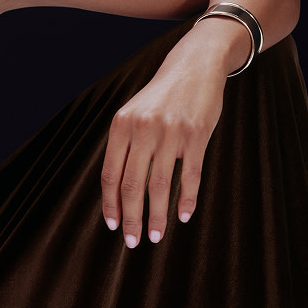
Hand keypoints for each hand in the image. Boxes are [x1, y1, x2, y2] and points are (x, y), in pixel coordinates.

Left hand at [100, 25, 235, 246]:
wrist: (195, 66)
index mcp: (121, 125)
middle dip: (131, 219)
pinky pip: (189, 176)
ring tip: (157, 236)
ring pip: (159, 185)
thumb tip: (119, 191)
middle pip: (132, 185)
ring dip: (157, 216)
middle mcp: (143, 129)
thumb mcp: (135, 114)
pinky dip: (186, 199)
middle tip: (133, 241)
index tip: (113, 226)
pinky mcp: (196, 135)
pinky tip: (183, 215)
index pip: (111, 175)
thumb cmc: (163, 96)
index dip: (110, 205)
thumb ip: (125, 146)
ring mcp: (170, 132)